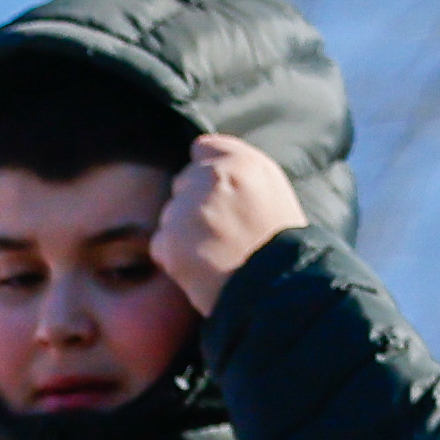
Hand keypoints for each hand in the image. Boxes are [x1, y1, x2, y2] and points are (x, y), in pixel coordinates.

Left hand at [153, 133, 306, 314]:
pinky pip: (161, 244)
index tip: (216, 196)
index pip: (203, 149)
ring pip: (170, 214)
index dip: (206, 175)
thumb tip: (201, 155)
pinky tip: (202, 269)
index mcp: (244, 162)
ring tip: (216, 253)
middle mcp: (214, 176)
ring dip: (183, 233)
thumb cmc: (279, 247)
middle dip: (194, 205)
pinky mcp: (170, 238)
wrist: (276, 290)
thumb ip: (239, 171)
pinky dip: (174, 259)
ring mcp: (189, 206)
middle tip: (221, 233)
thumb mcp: (272, 193)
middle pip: (183, 182)